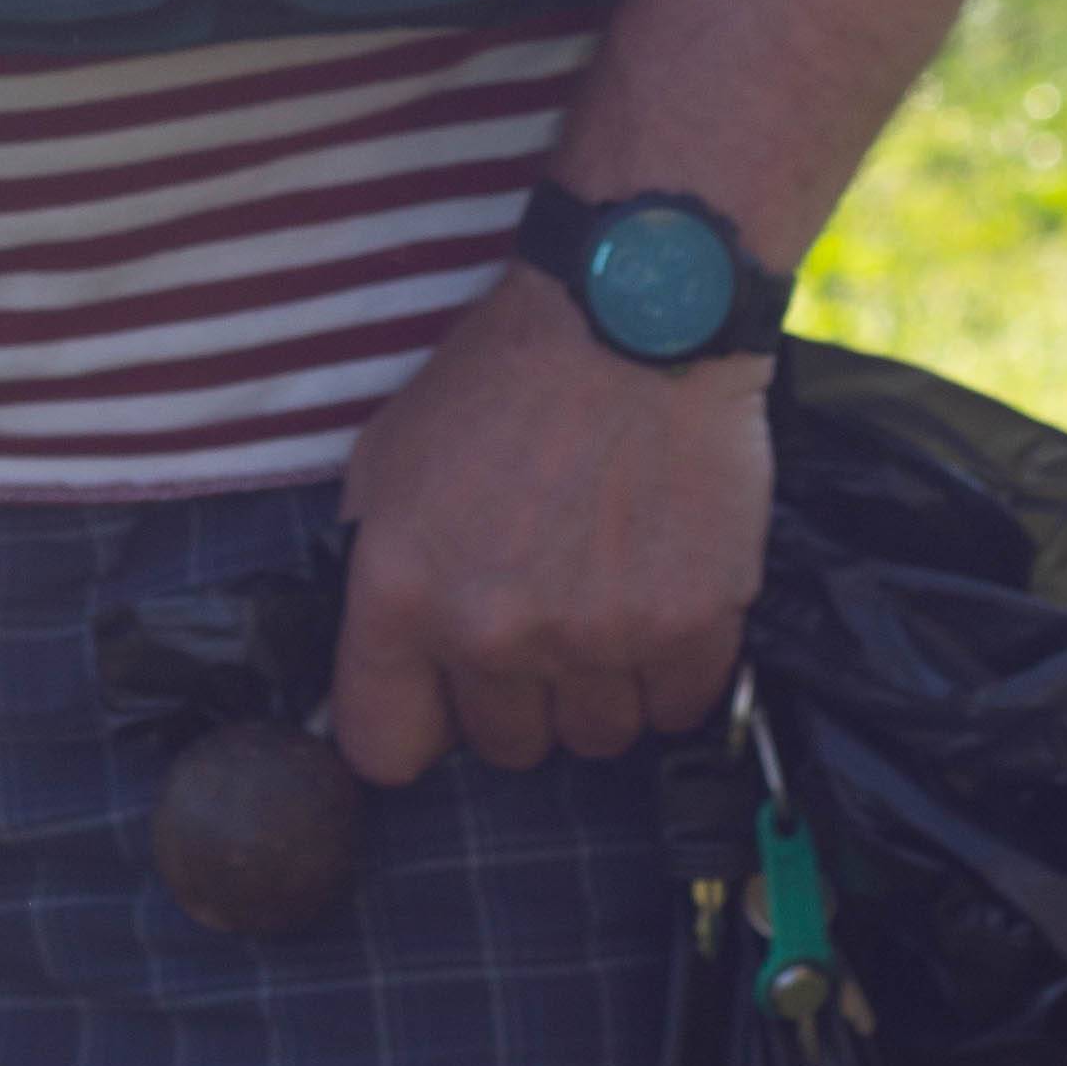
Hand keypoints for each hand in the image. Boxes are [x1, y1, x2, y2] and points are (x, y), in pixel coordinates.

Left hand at [332, 257, 772, 779]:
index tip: (436, 699)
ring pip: (595, 738)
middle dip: (516, 694)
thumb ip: (378, 565)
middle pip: (504, 749)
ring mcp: (594, 637)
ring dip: (597, 686)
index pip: (382, 747)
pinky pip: (674, 711)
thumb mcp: (389, 455)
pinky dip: (668, 670)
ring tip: (603, 597)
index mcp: (403, 590)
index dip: (413, 724)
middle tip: (539, 611)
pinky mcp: (687, 628)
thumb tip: (382, 655)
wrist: (631, 316)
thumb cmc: (505, 375)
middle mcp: (492, 629)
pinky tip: (658, 596)